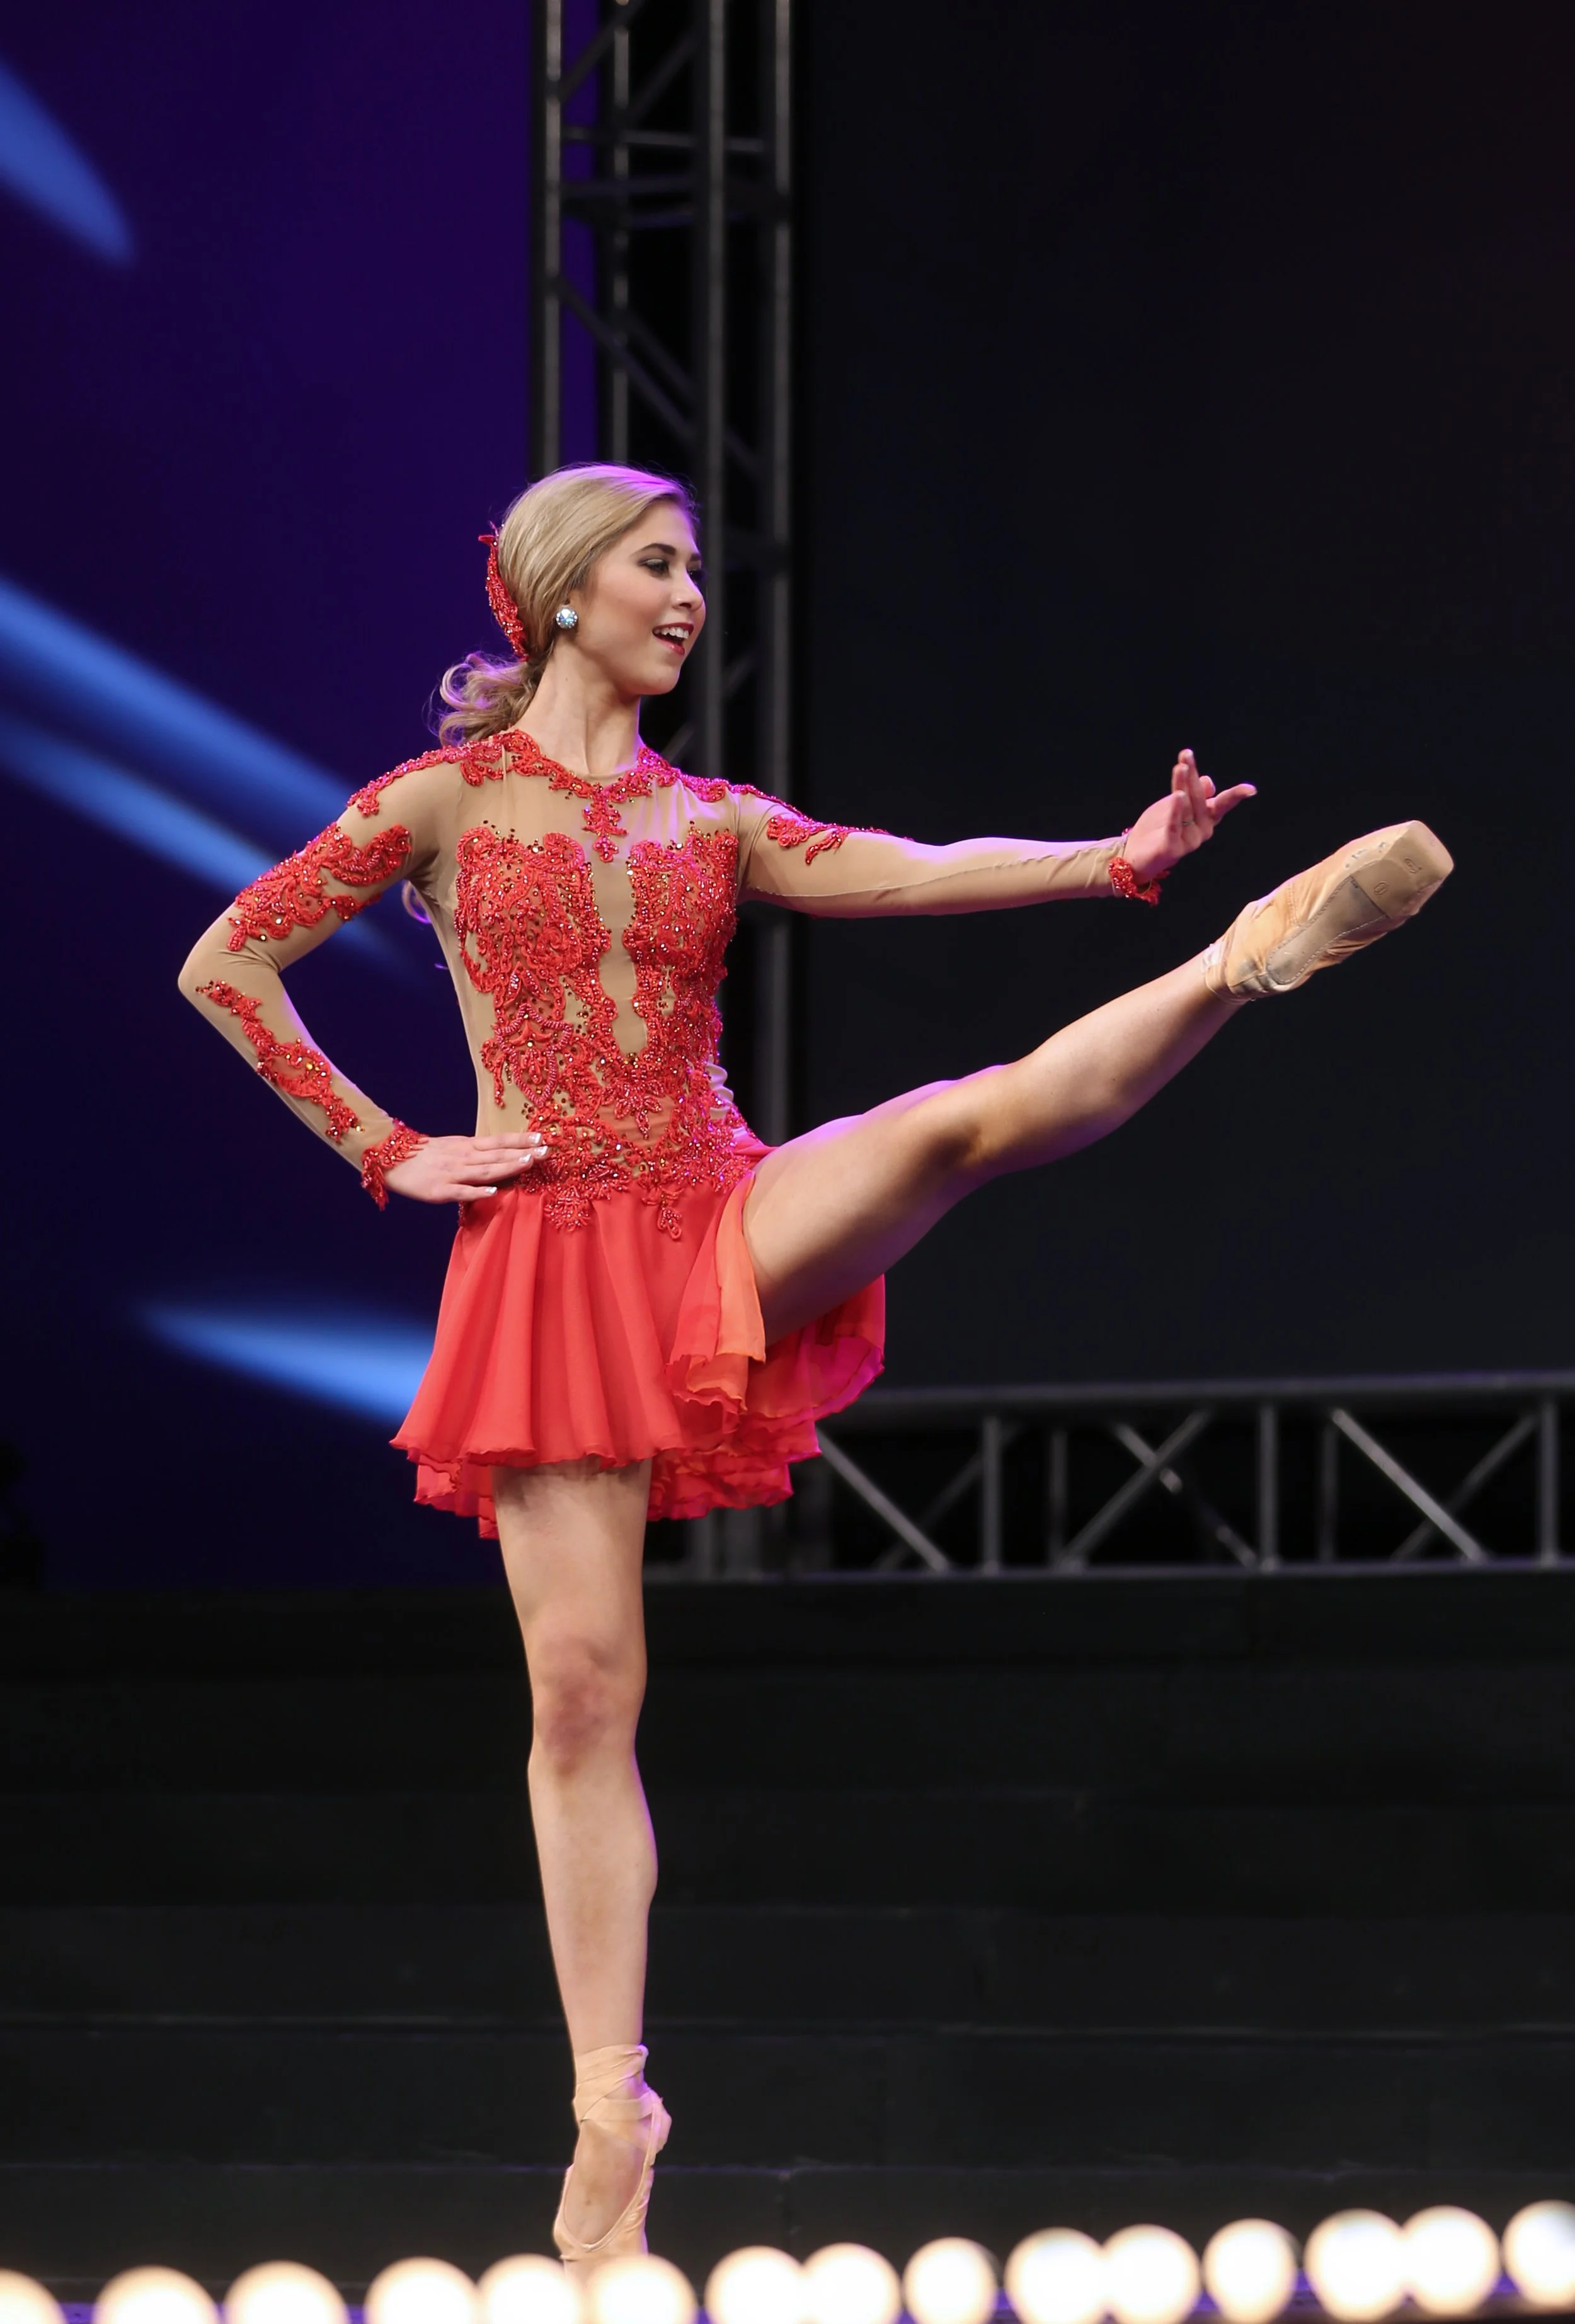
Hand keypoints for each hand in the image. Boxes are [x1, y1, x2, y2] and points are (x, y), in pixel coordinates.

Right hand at [384, 1131, 546, 1203]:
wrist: (391, 1159)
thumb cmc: (426, 1155)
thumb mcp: (454, 1146)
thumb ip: (477, 1152)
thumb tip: (503, 1153)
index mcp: (467, 1146)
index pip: (499, 1141)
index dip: (520, 1140)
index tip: (543, 1138)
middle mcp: (463, 1157)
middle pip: (497, 1155)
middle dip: (523, 1153)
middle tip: (547, 1152)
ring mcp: (452, 1173)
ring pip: (484, 1170)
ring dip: (507, 1167)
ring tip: (528, 1163)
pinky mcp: (440, 1190)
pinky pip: (461, 1191)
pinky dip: (477, 1190)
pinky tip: (493, 1190)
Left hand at [1121, 748, 1255, 883]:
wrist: (1135, 854)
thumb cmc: (1158, 828)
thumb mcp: (1176, 805)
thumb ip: (1192, 794)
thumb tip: (1208, 780)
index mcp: (1205, 818)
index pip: (1222, 804)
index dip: (1235, 796)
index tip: (1251, 789)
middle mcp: (1201, 830)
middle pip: (1199, 800)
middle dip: (1192, 777)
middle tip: (1186, 755)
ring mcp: (1188, 841)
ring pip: (1187, 810)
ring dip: (1182, 786)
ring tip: (1180, 768)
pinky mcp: (1172, 850)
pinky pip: (1174, 827)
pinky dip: (1175, 811)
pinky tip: (1177, 796)